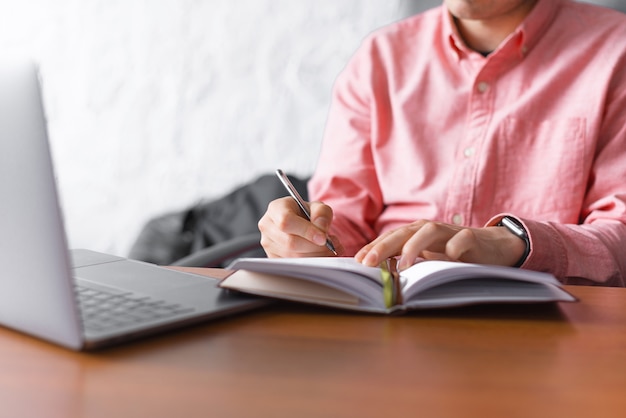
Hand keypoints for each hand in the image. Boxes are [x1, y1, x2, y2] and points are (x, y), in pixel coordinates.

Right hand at [258, 197, 342, 257]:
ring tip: (328, 250)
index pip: (286, 221)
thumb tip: (321, 229)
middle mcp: (267, 226)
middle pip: (290, 242)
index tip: (323, 238)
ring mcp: (268, 244)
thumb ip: (322, 213)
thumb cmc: (307, 214)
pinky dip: (311, 263)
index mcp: (276, 209)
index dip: (306, 231)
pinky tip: (319, 256)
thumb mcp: (317, 207)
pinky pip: (293, 266)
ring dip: (315, 256)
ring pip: (293, 257)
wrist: (301, 224)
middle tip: (331, 245)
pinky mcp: (273, 258)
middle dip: (315, 247)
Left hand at [354, 219, 525, 269]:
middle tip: (368, 262)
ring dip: (414, 246)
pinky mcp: (473, 238)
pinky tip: (447, 259)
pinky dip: (454, 247)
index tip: (357, 261)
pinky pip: (462, 239)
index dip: (374, 247)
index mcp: (417, 234)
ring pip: (429, 231)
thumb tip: (380, 274)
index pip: (391, 238)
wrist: (493, 247)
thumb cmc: (455, 254)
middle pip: (404, 232)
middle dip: (384, 246)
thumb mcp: (429, 260)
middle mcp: (431, 230)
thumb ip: (408, 262)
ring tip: (402, 265)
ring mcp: (451, 232)